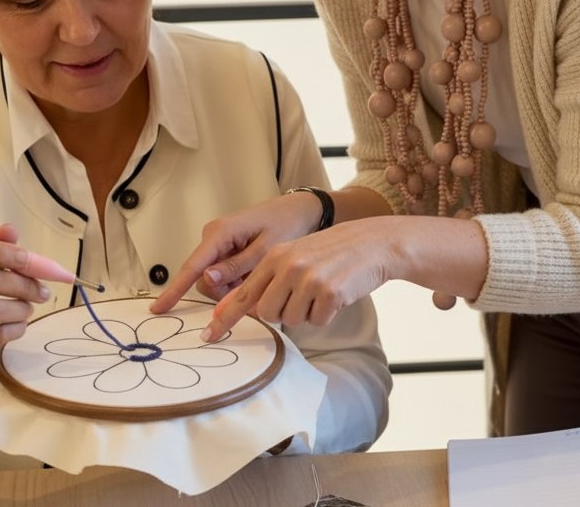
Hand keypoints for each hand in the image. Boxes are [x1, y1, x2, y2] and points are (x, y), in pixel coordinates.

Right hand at [150, 192, 323, 314]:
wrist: (301, 210)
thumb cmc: (286, 225)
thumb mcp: (266, 250)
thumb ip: (236, 266)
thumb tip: (207, 278)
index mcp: (220, 232)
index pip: (192, 267)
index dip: (174, 290)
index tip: (158, 309)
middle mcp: (213, 235)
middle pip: (203, 278)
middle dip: (223, 290)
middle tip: (253, 284)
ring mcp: (218, 241)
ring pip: (212, 278)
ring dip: (232, 285)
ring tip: (257, 274)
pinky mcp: (225, 246)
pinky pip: (222, 271)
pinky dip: (236, 279)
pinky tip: (253, 272)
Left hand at [199, 218, 395, 341]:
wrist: (372, 243)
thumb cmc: (331, 254)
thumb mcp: (296, 256)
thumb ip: (269, 280)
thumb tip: (241, 310)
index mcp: (275, 256)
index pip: (242, 293)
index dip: (224, 317)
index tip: (208, 335)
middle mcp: (288, 266)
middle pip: (267, 313)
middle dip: (282, 312)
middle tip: (302, 297)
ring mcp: (309, 279)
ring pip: (292, 320)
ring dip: (306, 312)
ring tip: (321, 290)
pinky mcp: (330, 293)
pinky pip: (317, 321)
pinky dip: (326, 314)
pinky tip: (336, 293)